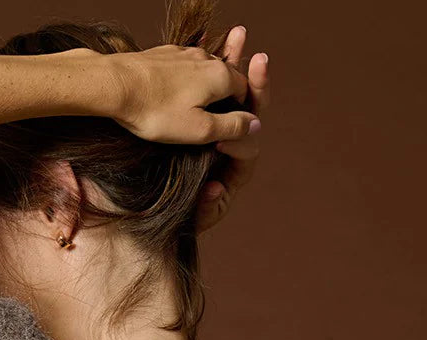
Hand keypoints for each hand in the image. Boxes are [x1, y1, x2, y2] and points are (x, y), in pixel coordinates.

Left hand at [109, 30, 260, 149]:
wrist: (116, 85)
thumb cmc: (156, 111)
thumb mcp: (199, 130)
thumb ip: (231, 127)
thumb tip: (255, 125)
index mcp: (220, 76)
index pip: (245, 91)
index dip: (242, 111)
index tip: (231, 129)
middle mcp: (206, 58)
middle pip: (227, 78)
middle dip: (226, 98)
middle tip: (214, 121)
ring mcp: (184, 53)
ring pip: (205, 71)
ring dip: (205, 89)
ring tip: (193, 110)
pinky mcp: (164, 54)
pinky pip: (184, 69)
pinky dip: (185, 82)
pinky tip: (172, 97)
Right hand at [194, 27, 268, 232]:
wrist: (167, 209)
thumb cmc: (186, 217)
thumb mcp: (198, 216)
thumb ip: (209, 205)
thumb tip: (217, 188)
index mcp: (239, 168)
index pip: (248, 151)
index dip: (238, 144)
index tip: (221, 142)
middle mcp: (237, 144)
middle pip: (253, 112)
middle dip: (257, 87)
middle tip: (260, 61)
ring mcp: (226, 127)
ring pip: (238, 93)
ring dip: (238, 63)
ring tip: (239, 36)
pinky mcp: (212, 116)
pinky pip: (220, 87)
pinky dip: (219, 64)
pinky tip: (218, 41)